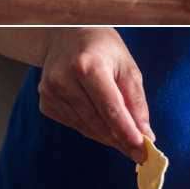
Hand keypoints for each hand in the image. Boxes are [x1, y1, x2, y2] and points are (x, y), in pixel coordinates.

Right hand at [37, 28, 151, 161]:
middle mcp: (64, 80)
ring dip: (107, 136)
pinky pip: (74, 125)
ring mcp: (50, 92)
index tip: (142, 150)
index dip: (127, 132)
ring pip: (85, 127)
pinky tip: (100, 121)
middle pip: (97, 122)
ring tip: (123, 138)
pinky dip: (91, 128)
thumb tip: (145, 135)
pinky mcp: (44, 102)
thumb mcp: (127, 67)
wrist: (66, 36)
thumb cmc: (102, 49)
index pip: (110, 108)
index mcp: (87, 66)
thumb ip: (136, 102)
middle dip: (120, 139)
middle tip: (139, 152)